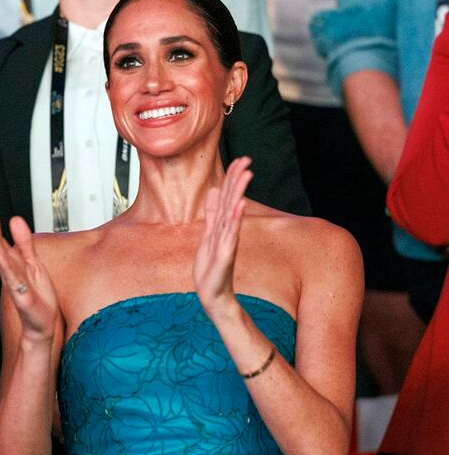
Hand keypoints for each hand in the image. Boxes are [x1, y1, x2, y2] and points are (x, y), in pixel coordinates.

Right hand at [0, 208, 58, 345]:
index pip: (1, 240)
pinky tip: (1, 260)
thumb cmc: (37, 296)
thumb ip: (25, 243)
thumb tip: (15, 220)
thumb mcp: (33, 263)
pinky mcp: (22, 297)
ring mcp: (15, 284)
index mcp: (15, 263)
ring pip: (3, 263)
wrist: (42, 324)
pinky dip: (7, 271)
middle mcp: (12, 272)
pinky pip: (14, 282)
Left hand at [194, 156, 251, 312]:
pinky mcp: (226, 255)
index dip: (232, 178)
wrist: (213, 295)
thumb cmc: (212, 268)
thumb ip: (212, 214)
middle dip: (238, 179)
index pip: (227, 197)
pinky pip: (231, 234)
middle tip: (247, 160)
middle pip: (232, 200)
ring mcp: (228, 242)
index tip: (240, 159)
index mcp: (222, 226)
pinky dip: (235, 219)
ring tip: (246, 174)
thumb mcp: (208, 235)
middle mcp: (227, 231)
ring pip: (233, 213)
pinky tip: (239, 205)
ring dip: (239, 193)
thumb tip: (212, 192)